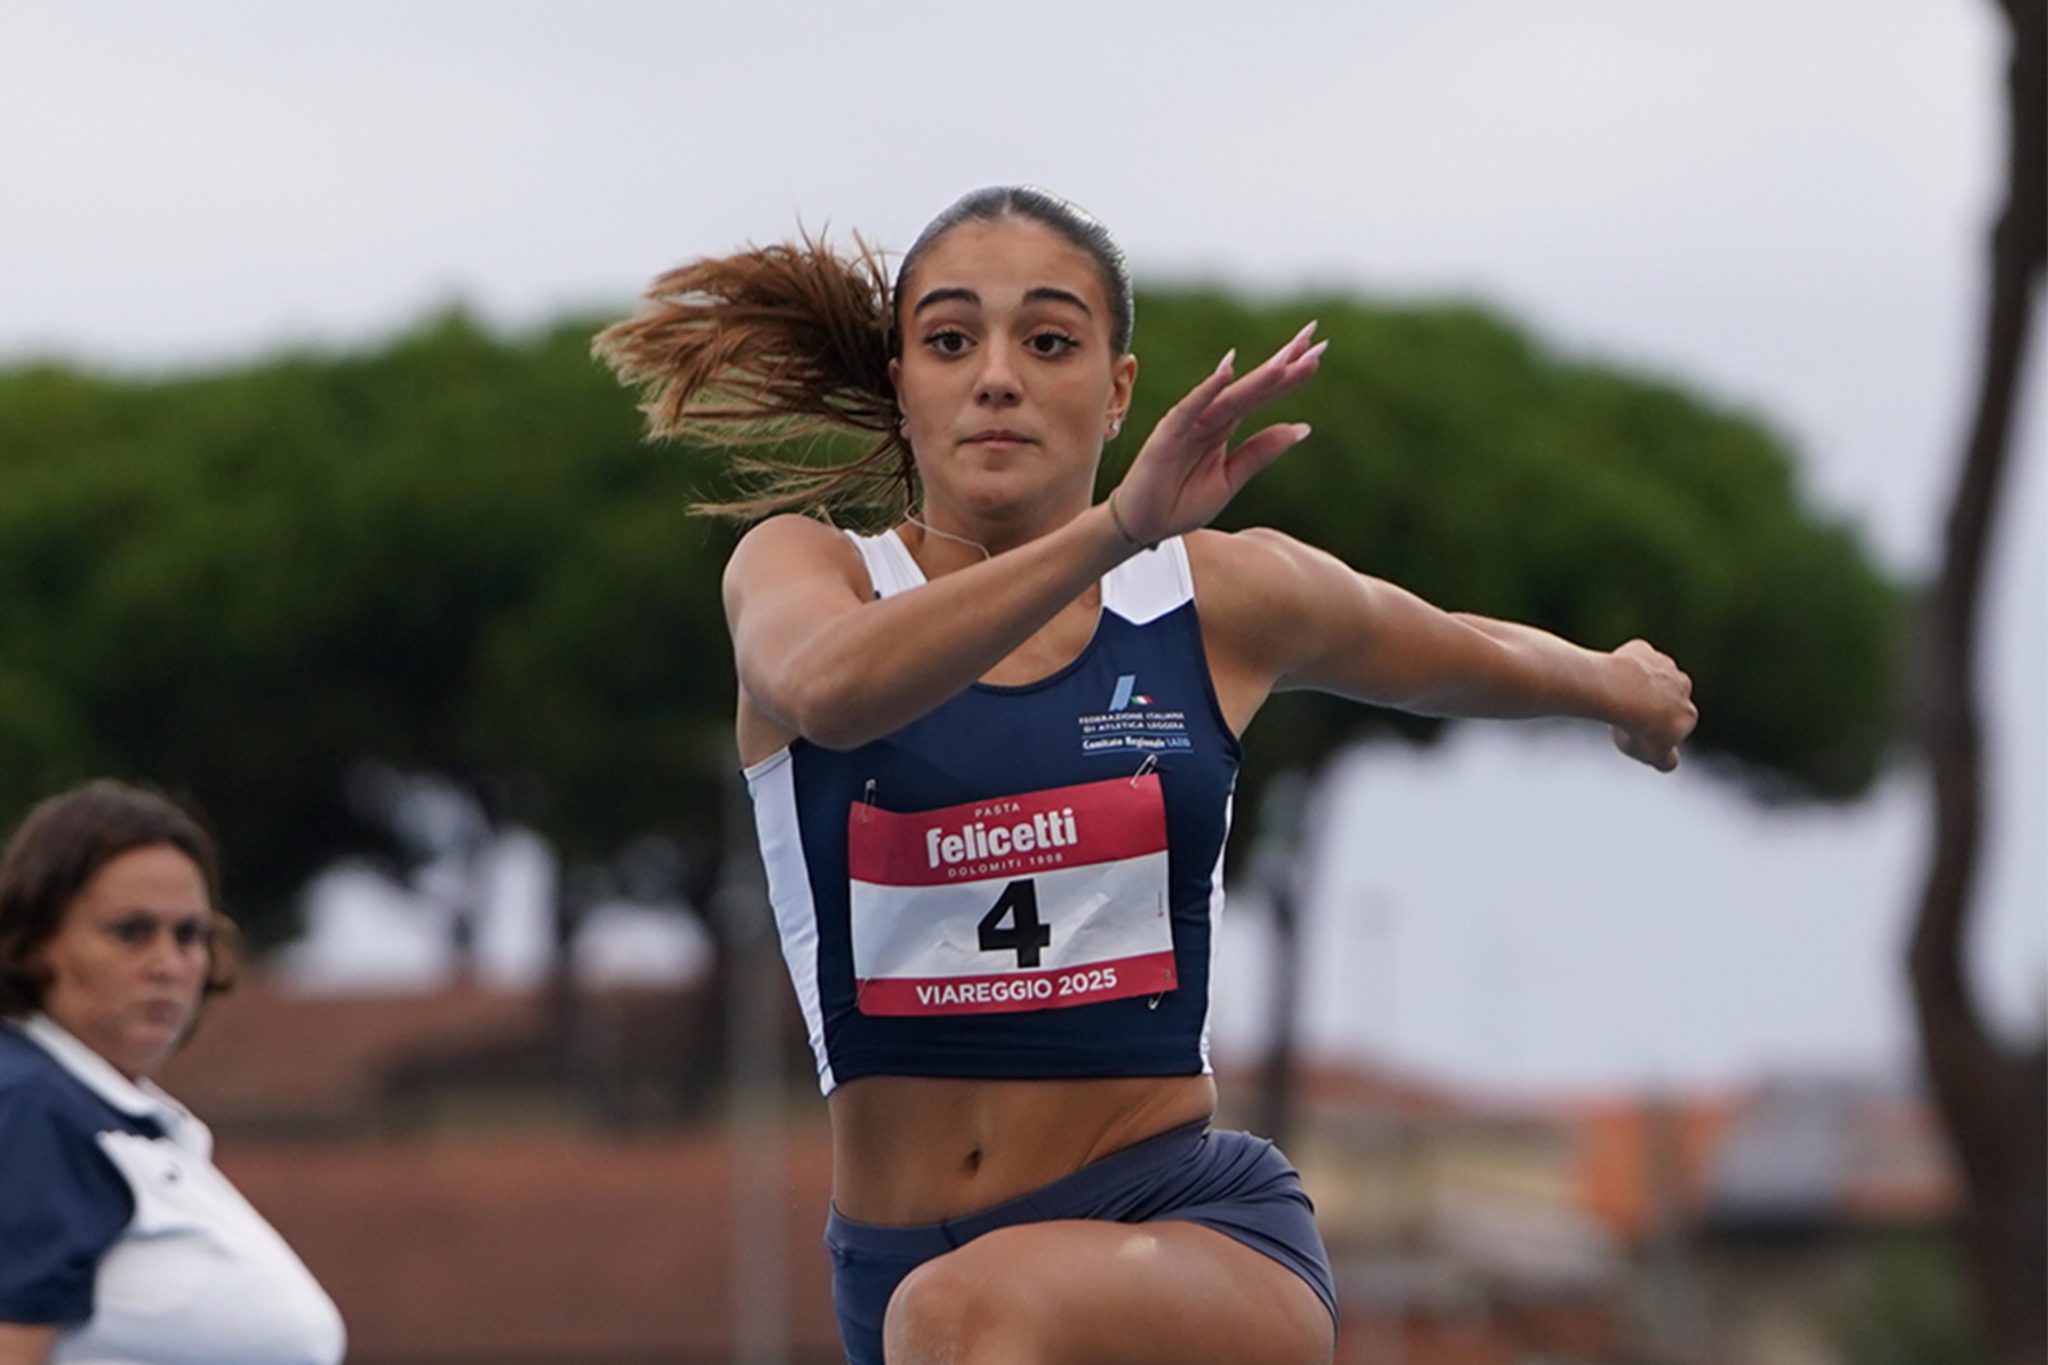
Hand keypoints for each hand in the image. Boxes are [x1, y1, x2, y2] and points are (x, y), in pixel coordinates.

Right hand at [1108, 322, 1325, 544]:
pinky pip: (1190, 409)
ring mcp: (1188, 424)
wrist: (1144, 528)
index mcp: (1226, 427)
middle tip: (1313, 337)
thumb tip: (1303, 427)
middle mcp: (1209, 418)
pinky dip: (1208, 391)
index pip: (1263, 395)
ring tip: (1286, 361)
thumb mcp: (1230, 479)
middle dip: (1282, 363)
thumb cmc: (1181, 502)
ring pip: (1229, 396)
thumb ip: (1261, 452)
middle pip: (1252, 386)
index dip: (1290, 375)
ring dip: (1257, 378)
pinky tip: (1227, 372)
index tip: (1319, 353)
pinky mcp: (1167, 435)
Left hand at [1608, 639, 1696, 770]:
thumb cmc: (1636, 727)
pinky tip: (1611, 675)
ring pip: (1650, 675)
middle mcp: (1683, 686)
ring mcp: (1664, 665)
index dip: (1652, 730)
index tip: (1635, 733)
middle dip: (1649, 704)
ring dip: (1638, 683)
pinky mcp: (1643, 649)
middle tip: (1624, 715)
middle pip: (1664, 697)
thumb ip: (1664, 760)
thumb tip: (1669, 762)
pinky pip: (1633, 658)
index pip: (1672, 725)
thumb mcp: (1652, 755)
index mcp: (1688, 714)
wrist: (1620, 693)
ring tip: (1614, 697)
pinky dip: (1625, 665)